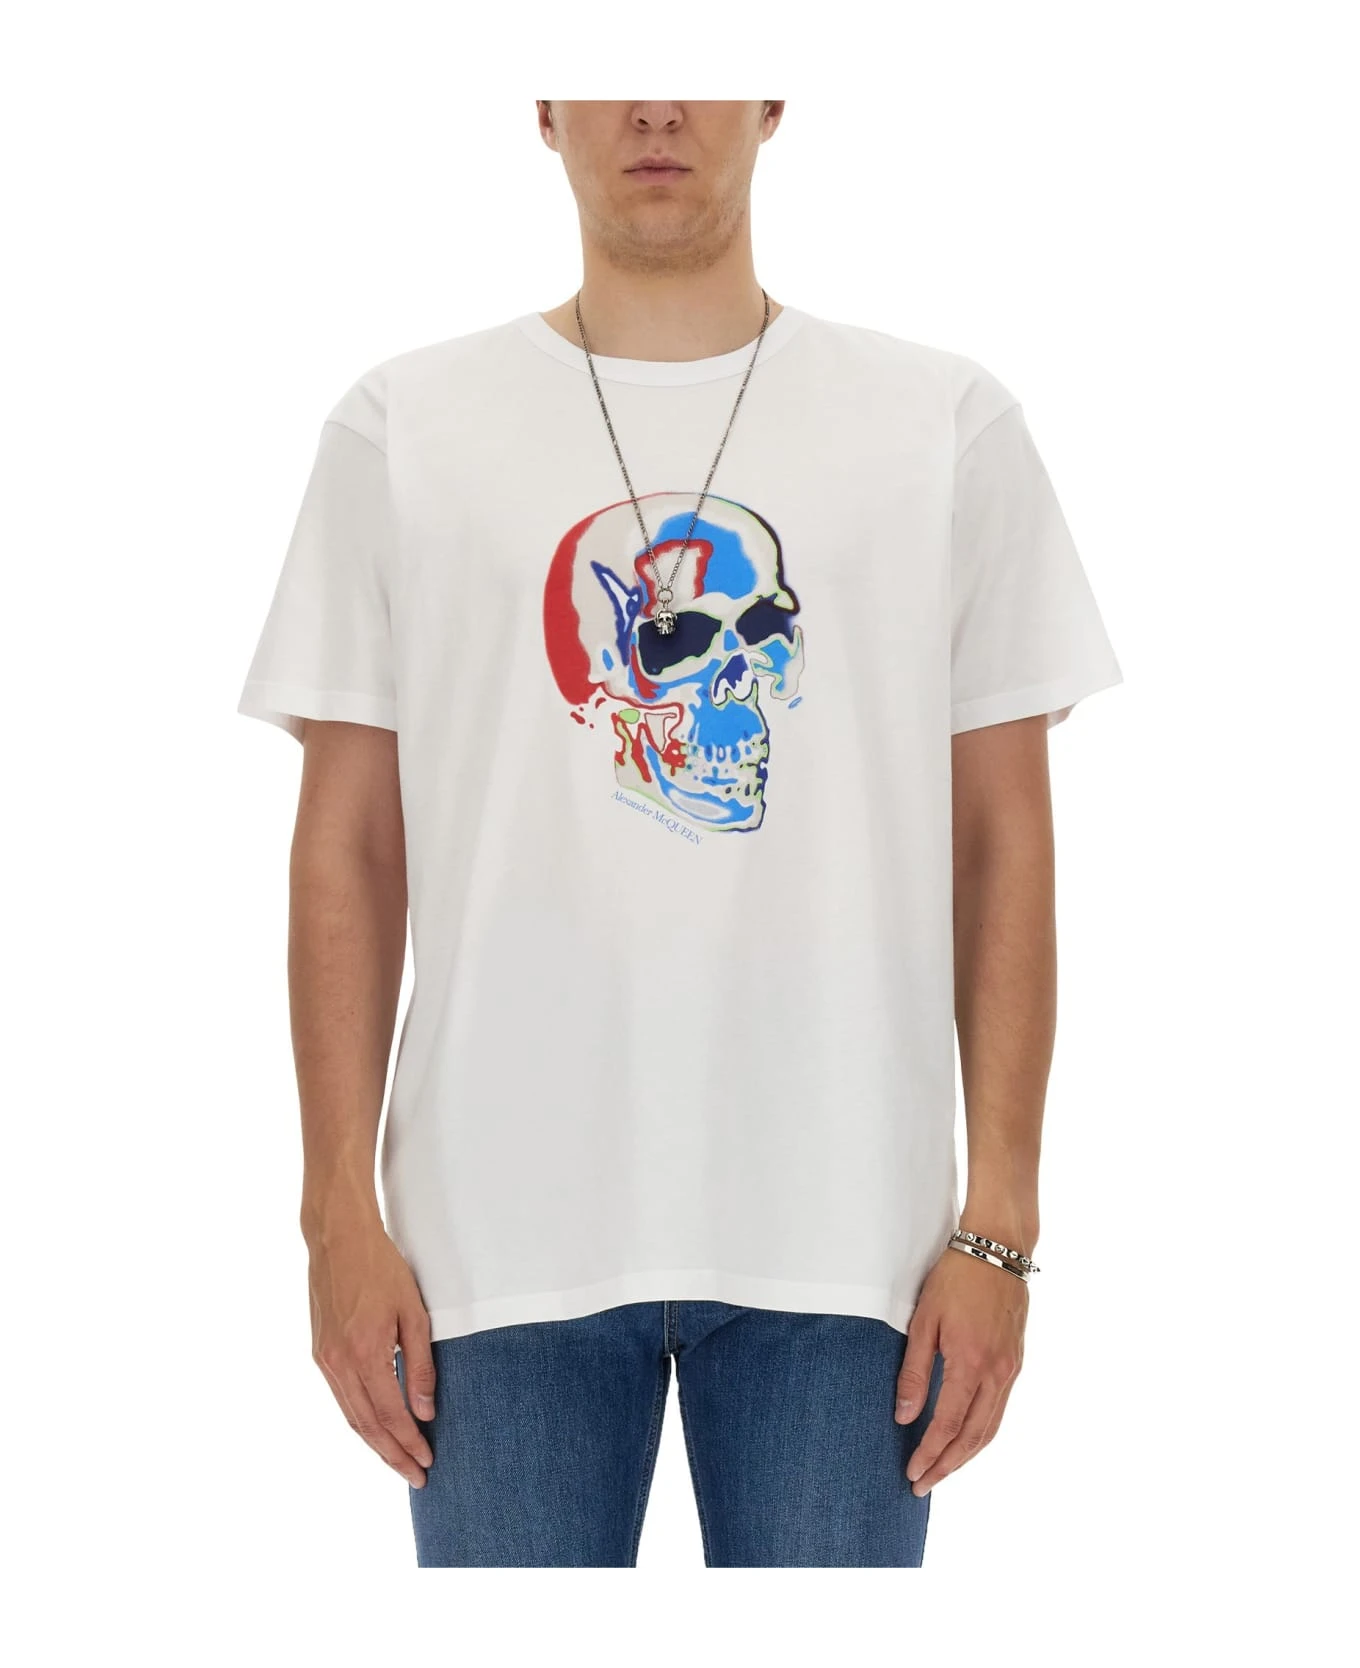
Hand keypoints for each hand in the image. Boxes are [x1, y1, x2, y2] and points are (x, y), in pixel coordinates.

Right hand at [307, 1225, 436, 1487]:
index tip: (427, 1461)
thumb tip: (425, 1410)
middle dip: (393, 1455)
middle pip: (368, 1426)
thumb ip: (420, 1364)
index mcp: (365, 1354)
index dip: (410, 1442)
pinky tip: (376, 1428)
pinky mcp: (320, 1352)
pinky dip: (360, 1419)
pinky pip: (341, 1398)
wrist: (338, 1238)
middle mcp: (339, 1364)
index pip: (391, 1415)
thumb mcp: (413, 1312)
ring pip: (351, 1416)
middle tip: (416, 1476)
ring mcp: (325, 1360)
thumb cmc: (381, 1268)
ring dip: (375, 1444)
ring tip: (398, 1461)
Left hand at [894, 1242, 1027, 1495]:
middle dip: (947, 1466)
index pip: (947, 1425)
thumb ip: (915, 1370)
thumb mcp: (925, 1320)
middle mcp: (996, 1373)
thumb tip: (904, 1415)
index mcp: (970, 1362)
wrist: (999, 1249)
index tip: (912, 1474)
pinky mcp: (1016, 1362)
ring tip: (942, 1470)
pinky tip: (965, 1439)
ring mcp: (1010, 1370)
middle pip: (972, 1437)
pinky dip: (981, 1433)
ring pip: (990, 1428)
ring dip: (966, 1456)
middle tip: (923, 1485)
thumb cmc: (955, 1278)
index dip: (929, 1454)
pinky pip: (999, 1410)